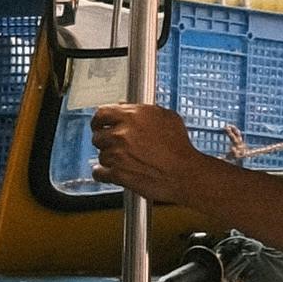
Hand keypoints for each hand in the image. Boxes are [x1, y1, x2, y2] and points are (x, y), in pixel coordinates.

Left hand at [90, 100, 220, 206]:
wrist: (185, 174)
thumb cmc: (180, 148)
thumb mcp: (167, 118)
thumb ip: (144, 111)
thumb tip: (128, 108)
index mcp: (132, 116)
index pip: (102, 113)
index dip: (99, 120)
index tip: (99, 125)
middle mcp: (122, 133)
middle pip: (97, 136)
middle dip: (104, 141)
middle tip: (113, 145)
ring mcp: (118, 154)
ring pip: (100, 155)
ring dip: (108, 158)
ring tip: (122, 161)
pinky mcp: (117, 174)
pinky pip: (99, 173)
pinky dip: (103, 174)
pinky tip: (110, 173)